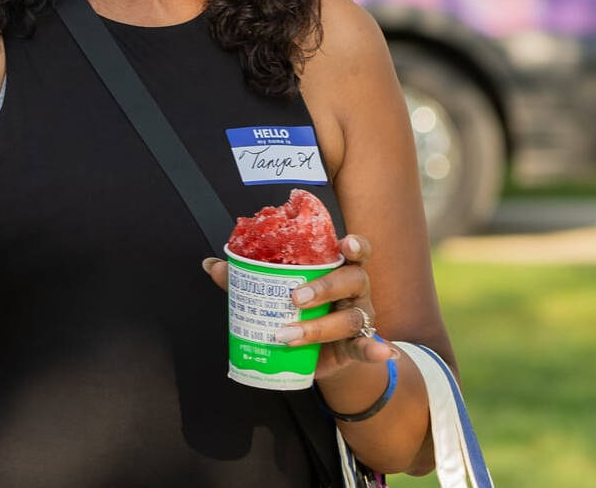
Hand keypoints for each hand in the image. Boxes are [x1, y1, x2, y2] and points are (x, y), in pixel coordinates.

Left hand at [202, 233, 397, 381]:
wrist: (317, 353)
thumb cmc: (299, 310)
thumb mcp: (274, 292)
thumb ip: (247, 278)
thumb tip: (211, 264)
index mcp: (337, 269)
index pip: (355, 251)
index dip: (354, 244)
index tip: (344, 242)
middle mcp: (355, 290)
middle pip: (351, 280)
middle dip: (323, 287)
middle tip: (294, 298)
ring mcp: (360, 317)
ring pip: (350, 317)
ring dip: (319, 327)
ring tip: (287, 335)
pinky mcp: (358, 345)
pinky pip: (368, 346)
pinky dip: (376, 349)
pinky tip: (384, 351)